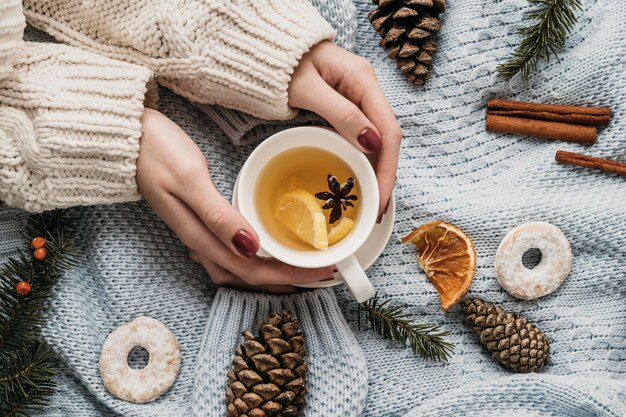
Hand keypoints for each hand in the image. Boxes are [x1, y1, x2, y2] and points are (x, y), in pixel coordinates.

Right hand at [136, 109, 332, 292]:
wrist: (123, 136)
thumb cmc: (154, 151)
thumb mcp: (189, 178)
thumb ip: (218, 216)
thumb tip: (251, 249)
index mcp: (200, 235)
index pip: (252, 270)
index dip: (290, 275)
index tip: (323, 271)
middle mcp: (199, 242)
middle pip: (247, 276)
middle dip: (286, 280)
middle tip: (322, 274)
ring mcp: (195, 233)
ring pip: (237, 269)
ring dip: (269, 275)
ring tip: (299, 271)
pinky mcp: (195, 221)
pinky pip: (229, 254)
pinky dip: (253, 260)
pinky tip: (264, 252)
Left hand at [288, 42, 401, 220]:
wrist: (267, 46)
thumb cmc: (281, 62)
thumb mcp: (307, 89)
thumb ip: (340, 114)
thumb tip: (372, 143)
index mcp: (363, 80)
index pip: (388, 131)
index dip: (388, 168)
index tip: (381, 197)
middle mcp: (367, 89)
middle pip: (387, 139)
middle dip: (385, 176)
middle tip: (378, 210)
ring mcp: (358, 98)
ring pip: (376, 141)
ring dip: (377, 172)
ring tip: (372, 202)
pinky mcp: (347, 107)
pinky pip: (362, 137)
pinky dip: (364, 161)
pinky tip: (361, 180)